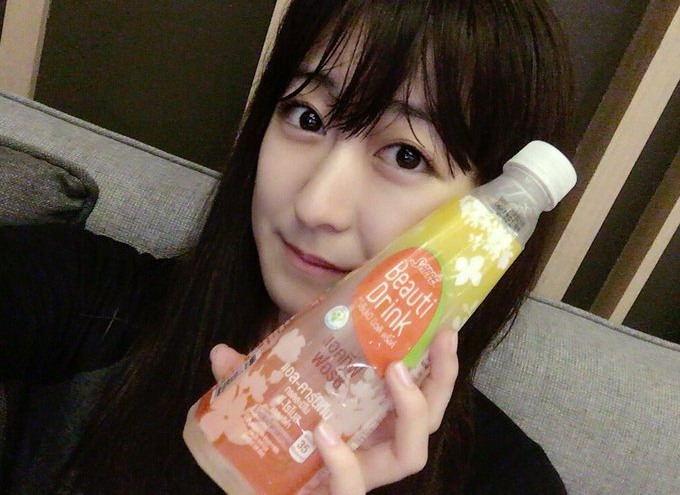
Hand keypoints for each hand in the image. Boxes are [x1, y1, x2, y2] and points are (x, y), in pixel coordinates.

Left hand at [209, 330, 458, 494]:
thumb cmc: (270, 456)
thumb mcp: (264, 408)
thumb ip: (247, 384)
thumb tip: (220, 351)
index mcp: (366, 425)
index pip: (416, 398)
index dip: (439, 368)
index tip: (444, 328)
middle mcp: (372, 453)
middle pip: (427, 422)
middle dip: (441, 380)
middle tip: (442, 339)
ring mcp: (359, 480)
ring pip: (409, 455)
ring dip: (410, 411)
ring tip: (395, 372)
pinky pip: (351, 491)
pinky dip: (343, 465)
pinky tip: (326, 436)